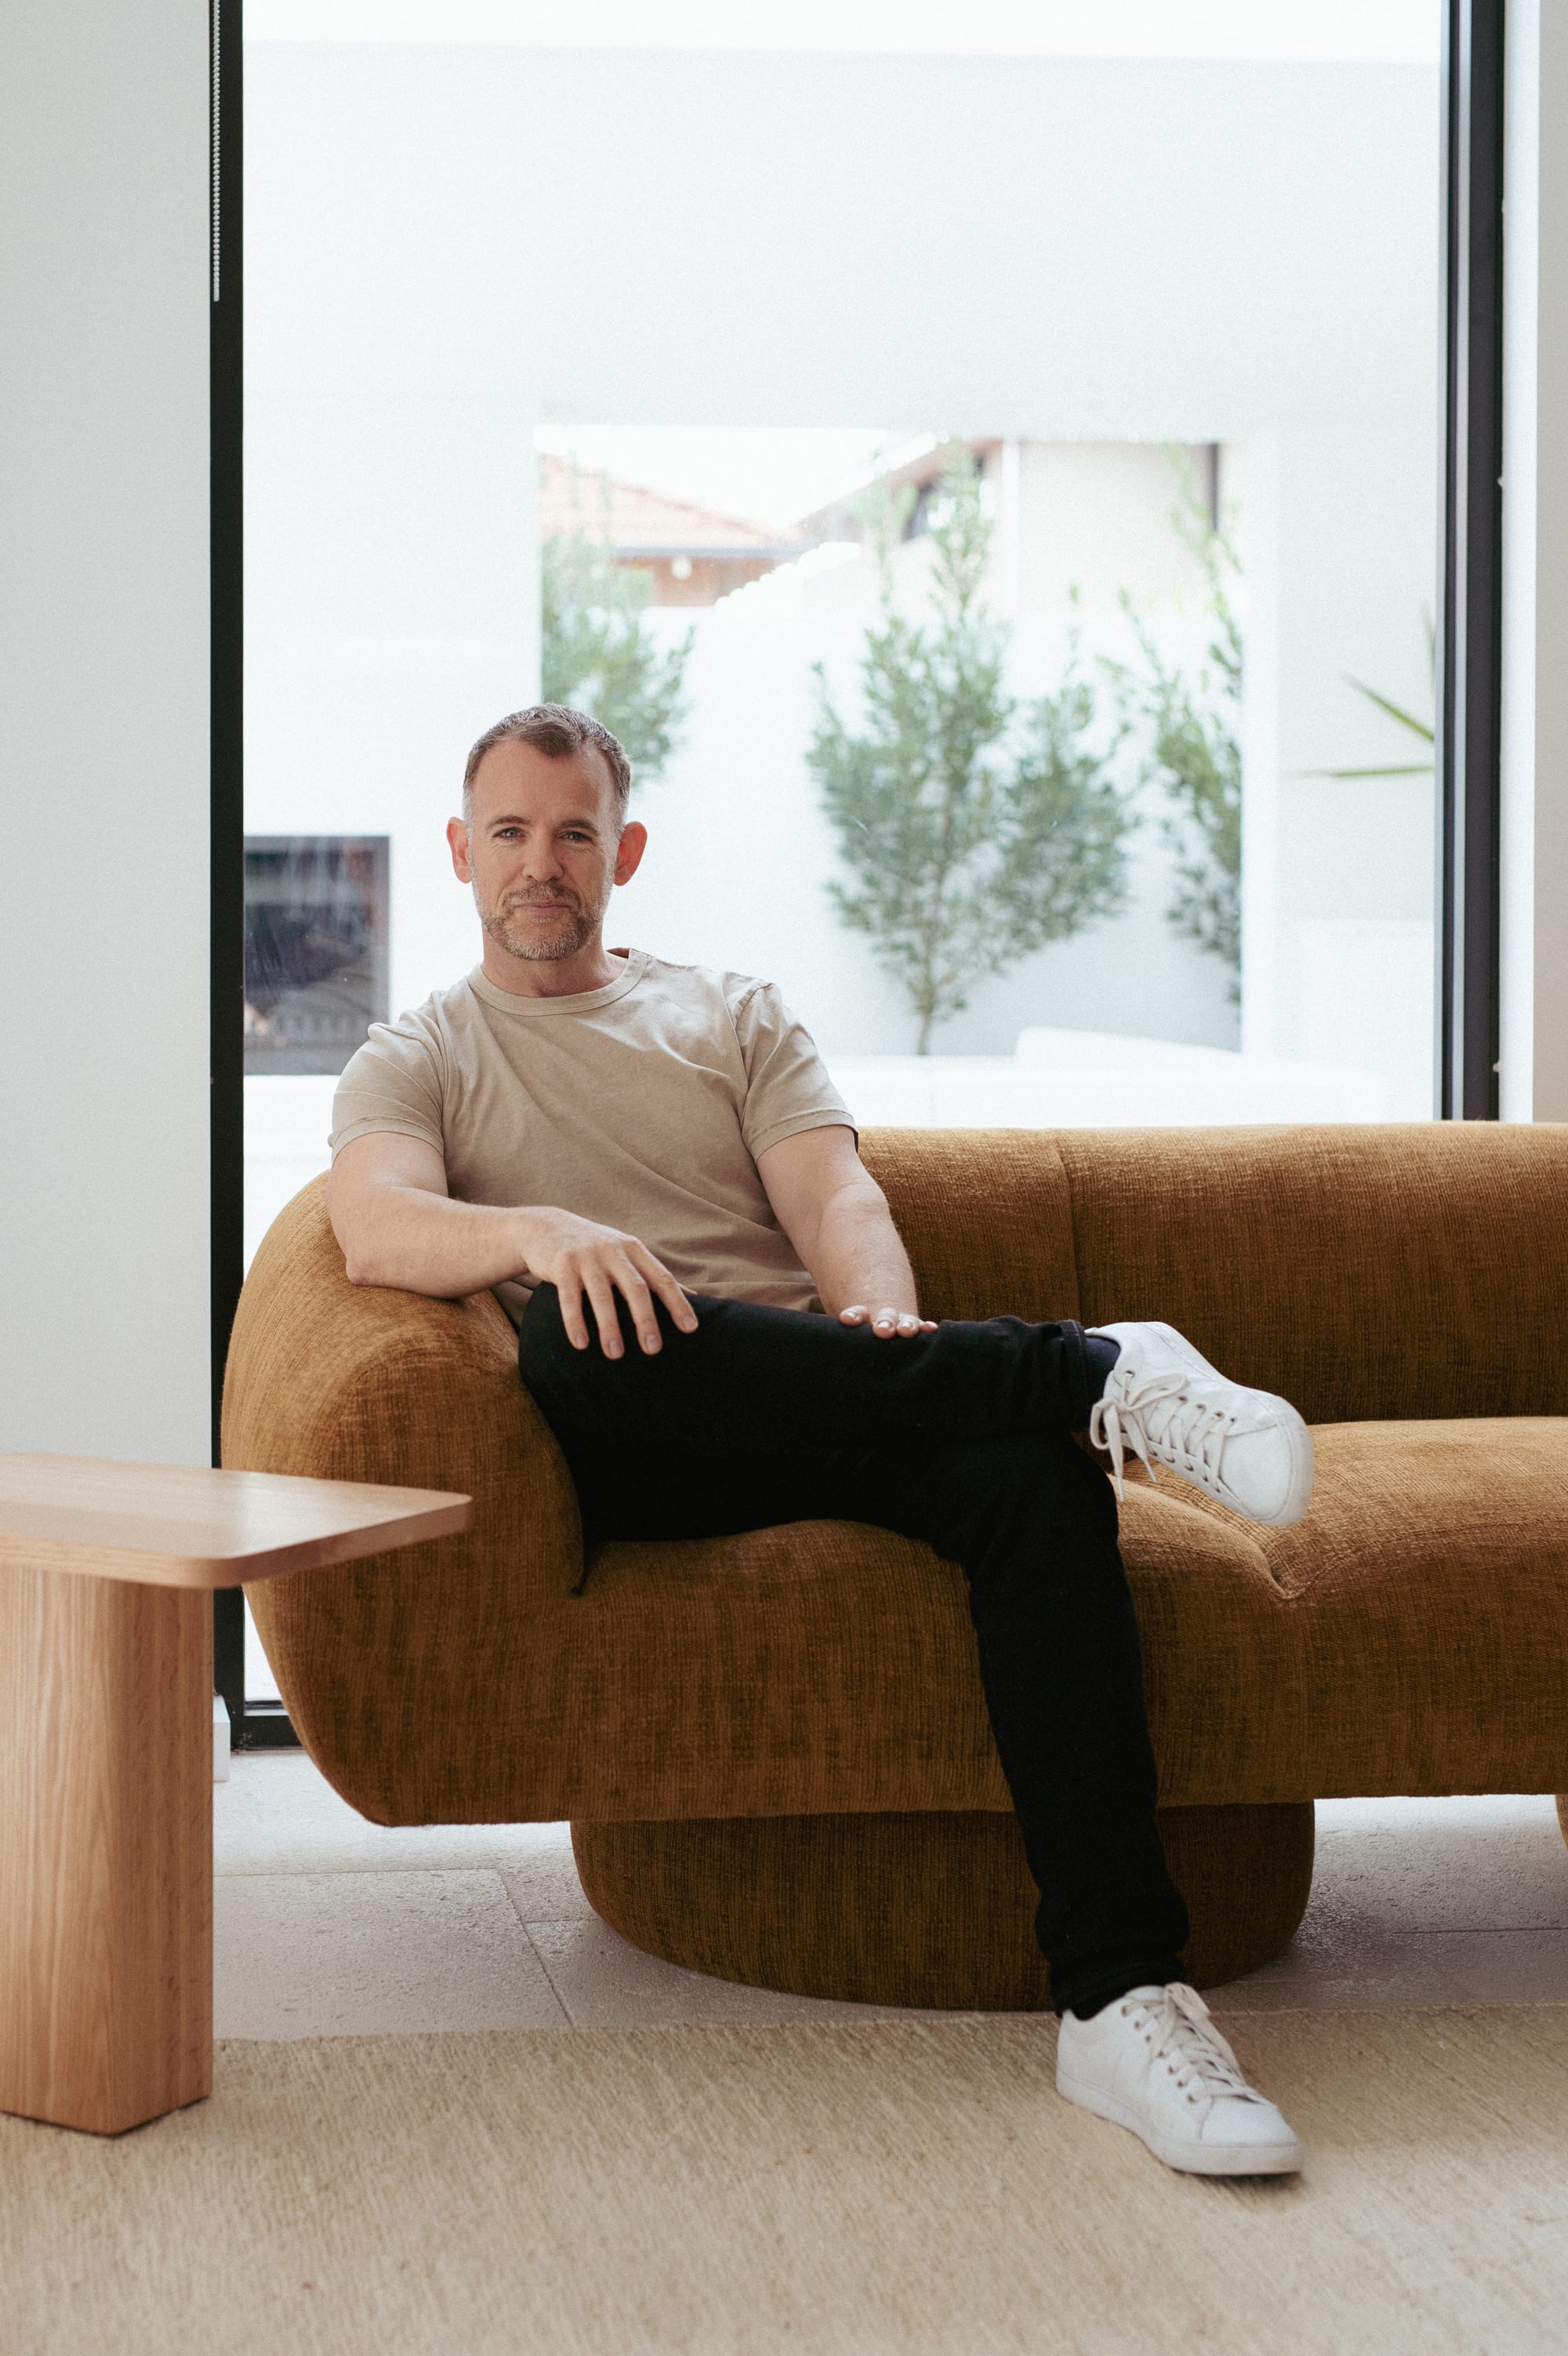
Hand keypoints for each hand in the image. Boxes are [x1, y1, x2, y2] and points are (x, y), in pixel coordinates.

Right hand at [518, 1208, 696, 1357]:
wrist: (546, 1227)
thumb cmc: (596, 1249)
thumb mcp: (627, 1254)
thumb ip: (654, 1274)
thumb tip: (695, 1297)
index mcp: (634, 1250)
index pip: (661, 1278)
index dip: (677, 1303)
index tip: (689, 1329)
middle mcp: (613, 1250)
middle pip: (635, 1287)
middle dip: (645, 1319)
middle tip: (653, 1349)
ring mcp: (586, 1256)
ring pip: (602, 1295)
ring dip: (609, 1326)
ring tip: (615, 1354)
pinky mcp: (561, 1264)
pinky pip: (569, 1297)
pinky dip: (575, 1321)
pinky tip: (581, 1344)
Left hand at [838, 1303, 937, 1339]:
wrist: (881, 1324)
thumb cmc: (860, 1340)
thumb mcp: (850, 1340)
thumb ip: (841, 1347)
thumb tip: (817, 1372)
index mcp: (865, 1318)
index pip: (859, 1314)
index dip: (853, 1316)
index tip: (846, 1320)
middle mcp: (885, 1319)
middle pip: (885, 1317)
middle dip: (884, 1323)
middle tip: (881, 1331)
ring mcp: (903, 1323)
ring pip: (906, 1322)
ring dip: (907, 1326)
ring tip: (906, 1332)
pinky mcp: (917, 1330)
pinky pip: (923, 1328)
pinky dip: (927, 1329)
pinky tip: (931, 1330)